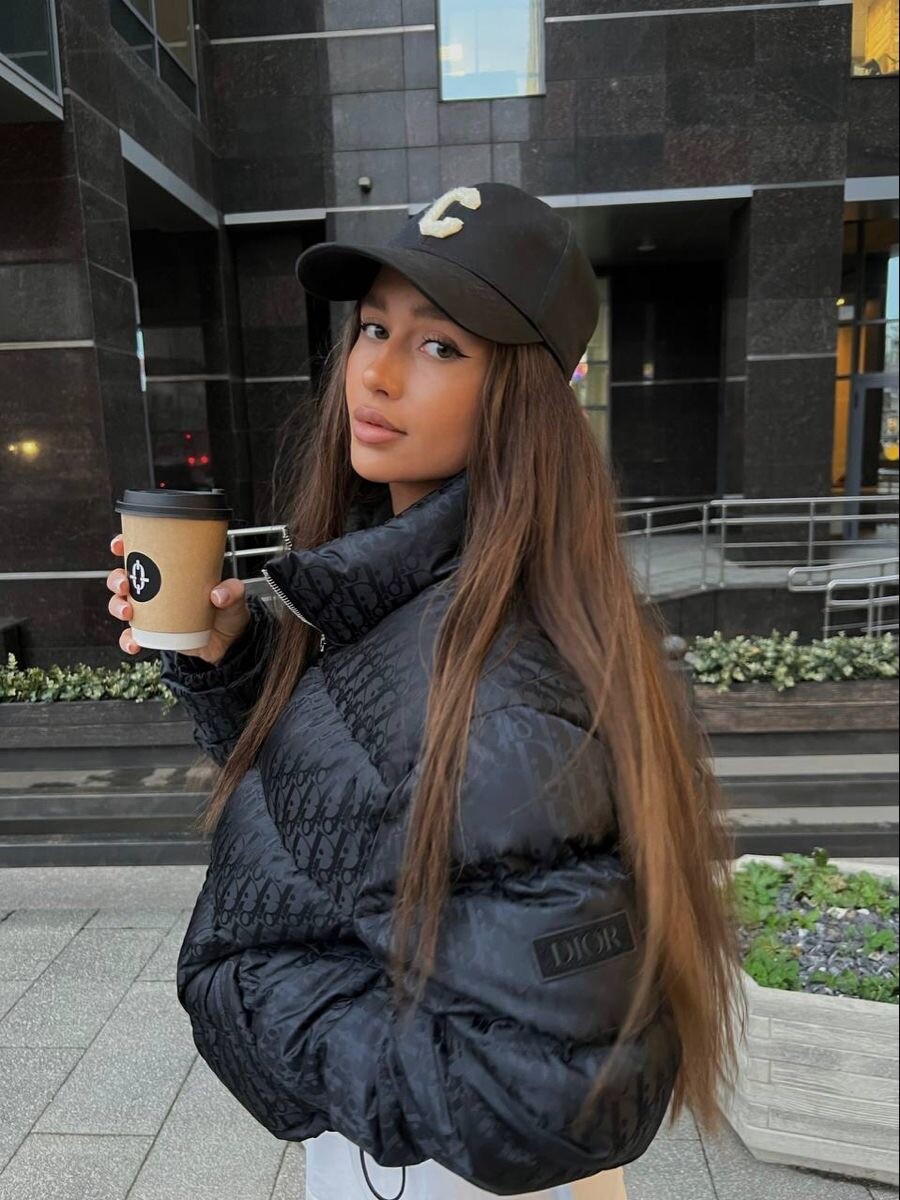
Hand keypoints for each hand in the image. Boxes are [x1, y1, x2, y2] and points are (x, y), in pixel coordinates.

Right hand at [106, 533, 251, 664]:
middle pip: (123, 577)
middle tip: (125, 584)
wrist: (229, 643)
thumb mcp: (234, 597)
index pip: (141, 552)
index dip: (123, 545)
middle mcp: (155, 589)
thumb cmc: (227, 611)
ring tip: (128, 611)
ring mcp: (150, 612)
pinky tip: (134, 643)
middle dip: (116, 579)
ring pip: (120, 604)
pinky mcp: (151, 634)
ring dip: (116, 606)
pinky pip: (131, 636)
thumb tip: (218, 594)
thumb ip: (232, 591)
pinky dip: (127, 640)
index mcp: (169, 570)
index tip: (119, 545)